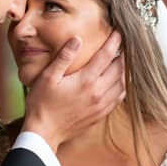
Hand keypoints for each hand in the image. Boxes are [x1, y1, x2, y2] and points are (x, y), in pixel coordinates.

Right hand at [21, 30, 124, 151]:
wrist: (43, 133)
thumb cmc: (42, 104)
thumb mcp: (48, 77)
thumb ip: (64, 57)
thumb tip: (77, 39)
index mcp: (85, 80)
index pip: (106, 56)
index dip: (114, 42)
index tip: (119, 32)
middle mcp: (97, 92)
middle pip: (119, 69)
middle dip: (123, 54)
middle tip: (123, 44)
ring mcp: (100, 105)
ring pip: (122, 84)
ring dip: (125, 71)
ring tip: (123, 61)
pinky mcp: (100, 115)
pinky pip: (118, 98)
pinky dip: (122, 87)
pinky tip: (118, 83)